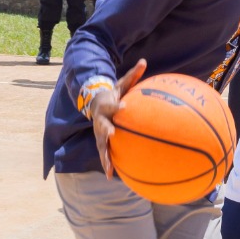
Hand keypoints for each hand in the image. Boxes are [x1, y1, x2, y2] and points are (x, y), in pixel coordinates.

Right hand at [89, 60, 147, 176]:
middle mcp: (100, 121)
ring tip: (109, 168)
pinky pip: (105, 155)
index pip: (112, 105)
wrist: (95, 103)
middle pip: (101, 127)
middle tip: (112, 135)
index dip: (117, 106)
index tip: (125, 106)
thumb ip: (133, 75)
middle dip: (106, 132)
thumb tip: (144, 61)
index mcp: (106, 106)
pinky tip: (112, 177)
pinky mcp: (101, 142)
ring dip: (104, 157)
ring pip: (101, 146)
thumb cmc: (114, 94)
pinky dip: (107, 165)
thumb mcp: (122, 84)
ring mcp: (99, 133)